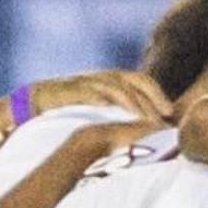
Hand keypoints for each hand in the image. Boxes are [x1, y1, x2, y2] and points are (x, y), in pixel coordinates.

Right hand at [33, 68, 169, 123]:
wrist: (37, 100)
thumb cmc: (74, 108)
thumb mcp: (103, 110)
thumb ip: (123, 114)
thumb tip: (151, 130)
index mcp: (113, 80)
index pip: (142, 81)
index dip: (157, 94)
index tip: (170, 113)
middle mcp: (102, 77)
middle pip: (132, 80)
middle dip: (149, 98)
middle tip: (161, 118)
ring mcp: (86, 81)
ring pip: (113, 86)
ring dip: (129, 100)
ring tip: (140, 117)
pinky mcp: (68, 89)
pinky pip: (85, 91)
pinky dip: (97, 97)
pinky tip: (107, 107)